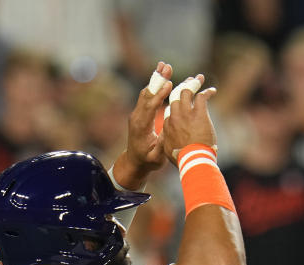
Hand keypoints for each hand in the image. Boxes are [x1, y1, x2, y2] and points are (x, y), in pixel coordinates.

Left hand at [124, 61, 173, 175]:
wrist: (135, 161)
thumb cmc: (147, 161)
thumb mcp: (156, 159)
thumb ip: (161, 147)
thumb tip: (168, 134)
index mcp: (142, 126)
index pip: (150, 107)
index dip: (159, 95)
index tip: (169, 84)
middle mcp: (137, 116)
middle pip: (147, 94)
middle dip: (157, 80)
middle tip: (167, 66)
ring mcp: (138, 112)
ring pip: (147, 91)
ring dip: (156, 78)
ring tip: (165, 65)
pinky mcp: (141, 111)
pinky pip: (148, 94)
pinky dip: (155, 83)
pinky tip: (162, 74)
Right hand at [161, 80, 218, 162]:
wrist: (193, 160)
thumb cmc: (183, 159)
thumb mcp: (168, 151)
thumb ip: (166, 142)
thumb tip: (167, 141)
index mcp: (168, 125)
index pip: (170, 109)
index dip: (176, 104)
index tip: (181, 102)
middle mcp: (175, 116)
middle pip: (176, 96)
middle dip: (182, 87)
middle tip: (189, 82)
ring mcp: (186, 114)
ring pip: (186, 92)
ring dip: (193, 84)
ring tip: (199, 80)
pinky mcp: (198, 113)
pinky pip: (202, 96)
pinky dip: (207, 92)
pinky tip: (213, 91)